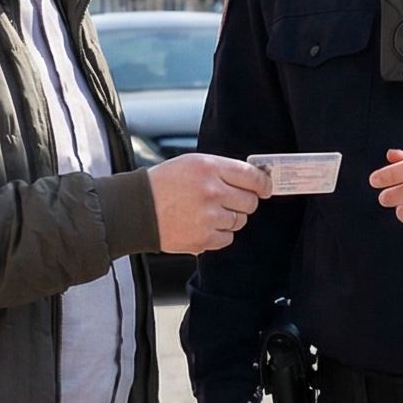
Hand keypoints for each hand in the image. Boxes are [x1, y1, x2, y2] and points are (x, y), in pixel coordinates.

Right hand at [147, 153, 269, 254]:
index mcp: (209, 168)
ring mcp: (209, 217)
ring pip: (240, 221)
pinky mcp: (204, 239)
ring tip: (208, 212)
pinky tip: (202, 225)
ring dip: (230, 218)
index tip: (266, 188)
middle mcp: (212, 192)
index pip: (252, 177)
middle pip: (250, 202)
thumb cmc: (162, 184)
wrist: (136, 209)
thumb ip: (222, 170)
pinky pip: (227, 238)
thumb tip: (253, 179)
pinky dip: (219, 234)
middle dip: (244, 202)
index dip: (263, 184)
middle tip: (229, 200)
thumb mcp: (191, 164)